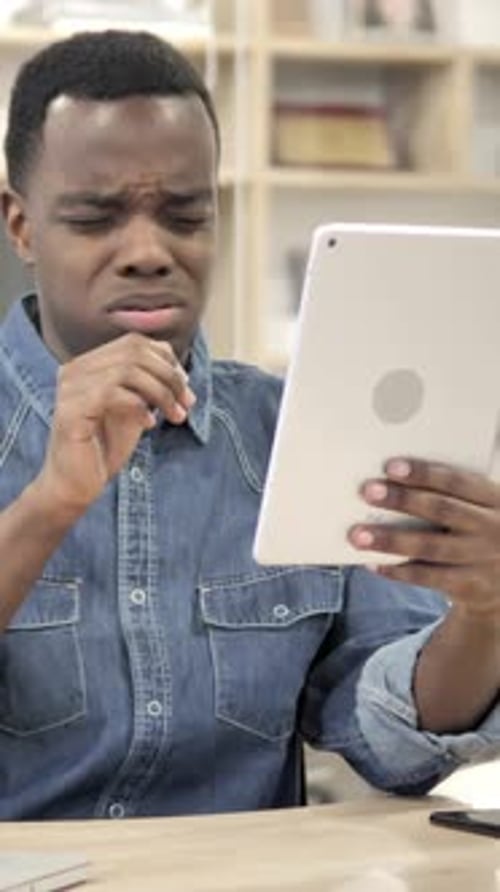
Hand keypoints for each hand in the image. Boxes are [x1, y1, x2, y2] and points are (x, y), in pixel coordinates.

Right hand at [36, 333, 195, 512]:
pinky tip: (149, 424)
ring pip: (127, 370)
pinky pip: (112, 394)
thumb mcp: (134, 409)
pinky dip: (139, 406)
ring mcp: (70, 389)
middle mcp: (74, 370)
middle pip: (134, 352)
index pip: (134, 342)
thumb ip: (150, 387)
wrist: (76, 485)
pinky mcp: (70, 412)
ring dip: (161, 393)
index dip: (166, 360)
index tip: (185, 386)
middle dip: (169, 376)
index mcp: (88, 364)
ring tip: (174, 415)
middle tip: (186, 402)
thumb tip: (181, 374)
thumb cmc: (104, 447)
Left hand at [349, 458, 499, 619]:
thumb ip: (446, 495)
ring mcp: (482, 559)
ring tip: (358, 535)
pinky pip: (428, 577)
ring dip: (390, 540)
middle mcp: (491, 527)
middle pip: (442, 510)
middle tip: (367, 491)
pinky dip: (398, 571)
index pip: (457, 481)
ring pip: (430, 546)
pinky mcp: (470, 586)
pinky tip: (372, 564)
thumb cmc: (478, 531)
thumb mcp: (478, 509)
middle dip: (402, 500)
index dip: (424, 473)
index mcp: (493, 499)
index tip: (390, 466)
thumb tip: (389, 484)